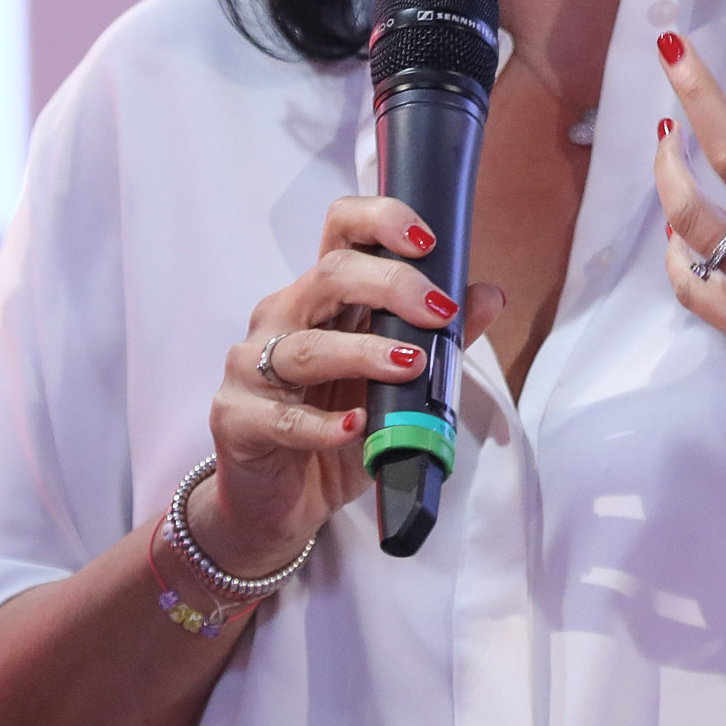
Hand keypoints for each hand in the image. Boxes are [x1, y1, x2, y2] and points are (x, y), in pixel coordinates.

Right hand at [195, 196, 502, 576]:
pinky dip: (324, 424)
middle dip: (390, 285)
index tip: (427, 242)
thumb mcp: (394, 388)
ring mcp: (251, 367)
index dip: (380, 221)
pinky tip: (356, 428)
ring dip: (364, 352)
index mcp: (320, 298)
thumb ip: (438, 341)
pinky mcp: (237, 419)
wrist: (277, 504)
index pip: (340, 231)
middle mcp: (282, 318)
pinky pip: (283, 418)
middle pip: (329, 276)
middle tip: (439, 311)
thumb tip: (489, 295)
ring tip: (410, 366)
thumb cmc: (334, 432)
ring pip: (305, 346)